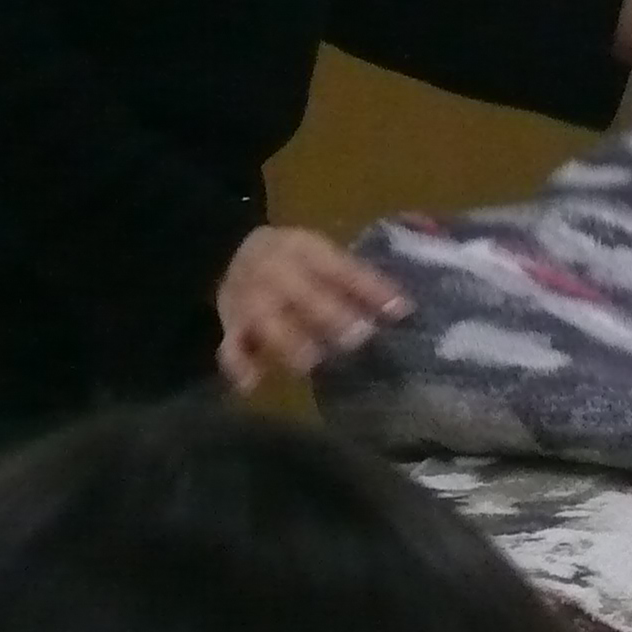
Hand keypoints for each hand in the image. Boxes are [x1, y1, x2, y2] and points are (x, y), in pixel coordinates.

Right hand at [214, 225, 411, 390]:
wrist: (227, 246)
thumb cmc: (293, 260)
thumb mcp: (324, 257)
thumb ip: (359, 283)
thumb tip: (404, 311)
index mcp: (303, 249)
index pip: (340, 268)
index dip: (370, 288)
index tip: (400, 311)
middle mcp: (274, 270)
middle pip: (300, 292)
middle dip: (331, 315)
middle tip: (360, 340)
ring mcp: (248, 296)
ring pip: (266, 318)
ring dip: (289, 341)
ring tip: (313, 364)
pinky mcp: (230, 323)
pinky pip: (230, 344)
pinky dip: (239, 364)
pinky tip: (253, 384)